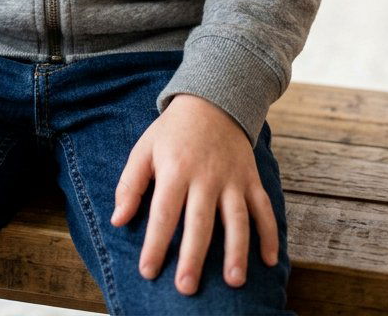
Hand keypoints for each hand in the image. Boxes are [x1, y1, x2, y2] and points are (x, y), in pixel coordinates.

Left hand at [110, 93, 278, 294]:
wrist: (212, 100)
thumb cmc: (172, 132)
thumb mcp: (144, 149)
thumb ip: (130, 184)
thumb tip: (117, 220)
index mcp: (175, 169)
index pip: (163, 212)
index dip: (154, 242)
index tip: (147, 271)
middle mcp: (205, 176)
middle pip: (199, 221)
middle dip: (193, 256)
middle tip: (186, 287)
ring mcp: (232, 178)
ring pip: (236, 218)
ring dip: (237, 251)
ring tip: (234, 281)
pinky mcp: (251, 178)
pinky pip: (264, 208)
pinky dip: (270, 234)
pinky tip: (269, 260)